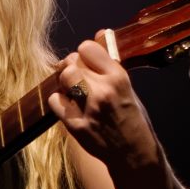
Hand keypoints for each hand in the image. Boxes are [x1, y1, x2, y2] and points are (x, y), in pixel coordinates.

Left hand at [46, 32, 158, 169]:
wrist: (134, 154)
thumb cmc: (133, 119)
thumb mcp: (128, 87)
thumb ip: (110, 64)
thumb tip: (99, 34)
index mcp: (119, 78)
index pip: (88, 49)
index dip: (84, 52)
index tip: (86, 59)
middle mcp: (102, 91)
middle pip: (71, 63)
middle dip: (72, 66)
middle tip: (76, 75)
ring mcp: (88, 109)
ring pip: (63, 79)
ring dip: (65, 82)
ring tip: (73, 89)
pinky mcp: (76, 125)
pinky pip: (56, 102)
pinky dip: (59, 101)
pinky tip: (69, 105)